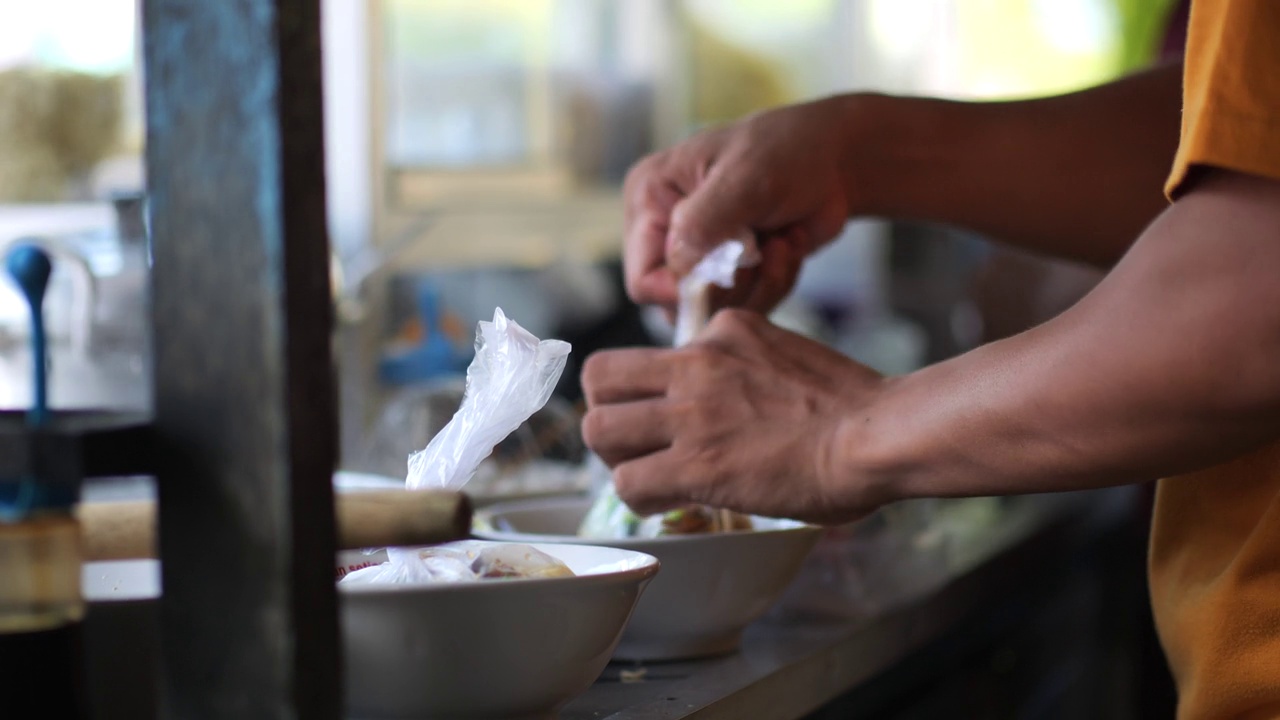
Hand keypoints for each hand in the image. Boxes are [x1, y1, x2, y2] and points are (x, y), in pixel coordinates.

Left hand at [581, 309, 889, 524]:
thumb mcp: (785, 353)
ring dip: (616, 458)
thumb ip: (744, 364)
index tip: (659, 415)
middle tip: (636, 444)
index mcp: (723, 332)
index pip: (649, 351)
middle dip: (609, 414)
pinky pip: (629, 482)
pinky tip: (668, 502)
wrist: (879, 433)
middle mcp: (696, 363)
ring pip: (600, 429)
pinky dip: (639, 498)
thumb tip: (731, 395)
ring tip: (646, 475)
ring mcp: (692, 413)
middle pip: (601, 377)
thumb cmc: (854, 407)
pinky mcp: (696, 464)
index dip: (641, 389)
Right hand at [623, 97, 860, 316]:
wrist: (834, 159)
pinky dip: (776, 282)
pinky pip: (748, 307)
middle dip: (732, 284)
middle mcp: (667, 234)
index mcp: (649, 201)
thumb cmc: (785, 151)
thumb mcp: (743, 178)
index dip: (683, 290)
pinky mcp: (734, 274)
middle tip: (764, 246)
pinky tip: (788, 245)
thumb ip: (702, 223)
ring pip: (717, 311)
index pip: (643, 279)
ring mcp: (702, 257)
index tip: (729, 269)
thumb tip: (680, 269)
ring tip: (781, 241)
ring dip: (761, 282)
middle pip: (680, 304)